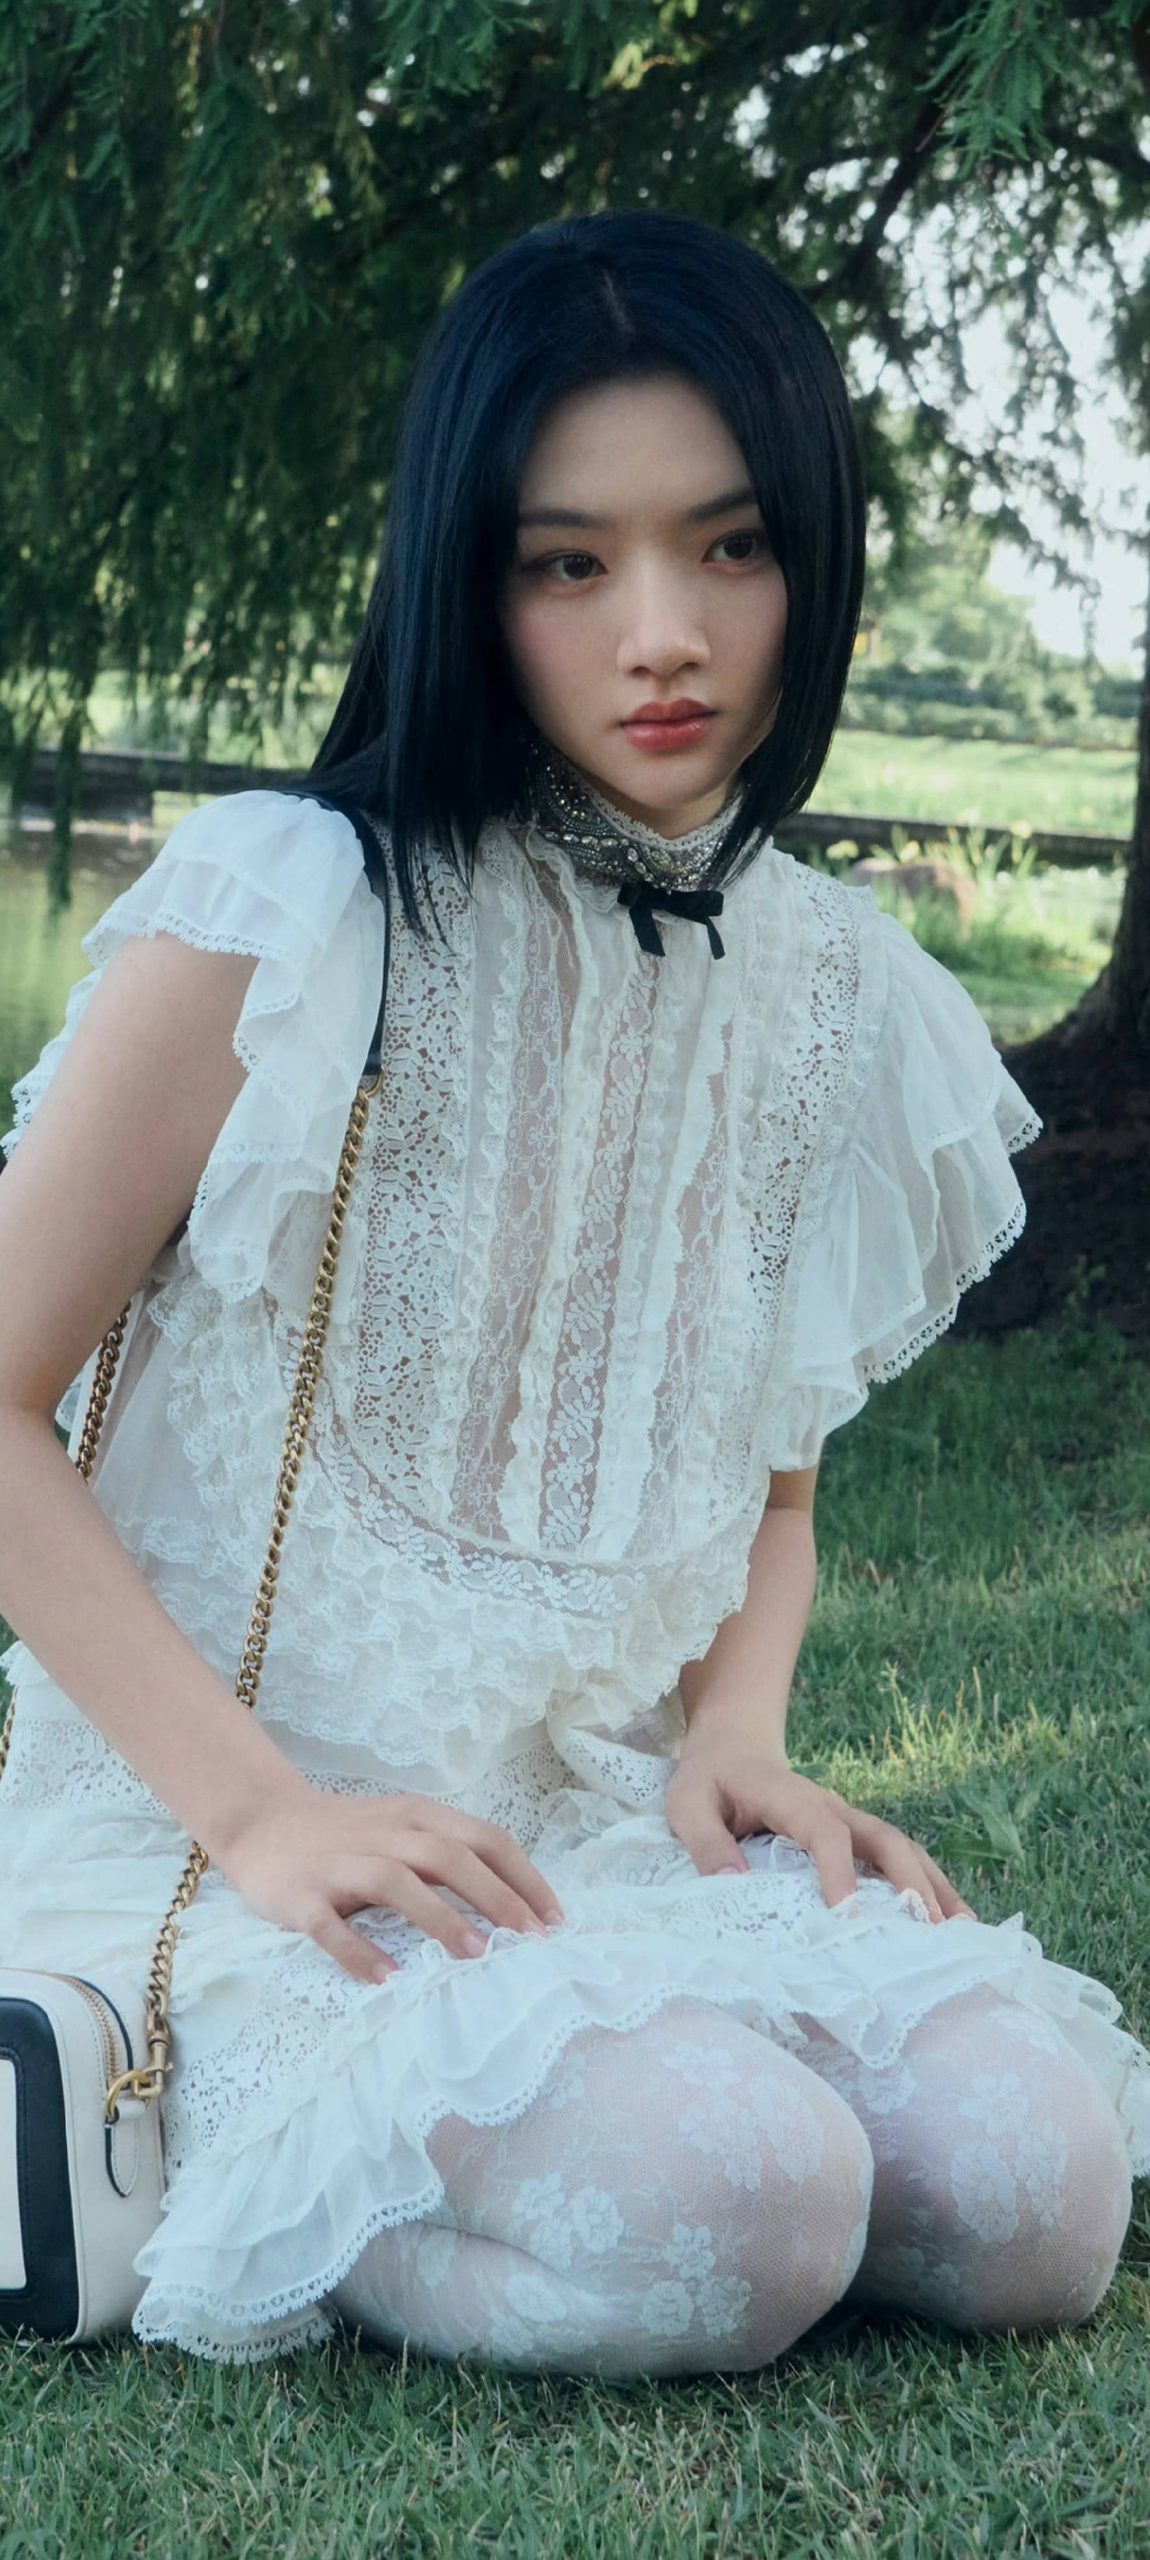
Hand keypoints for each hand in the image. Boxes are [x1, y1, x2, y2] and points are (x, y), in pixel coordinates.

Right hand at [216, 1782, 565, 1982]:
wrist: (261, 1821)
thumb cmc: (347, 1836)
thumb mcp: (402, 1830)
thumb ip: (447, 1857)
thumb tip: (514, 1906)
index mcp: (418, 1817)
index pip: (485, 1838)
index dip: (525, 1878)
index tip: (556, 1920)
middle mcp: (385, 1834)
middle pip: (450, 1857)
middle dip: (497, 1898)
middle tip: (532, 1942)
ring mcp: (341, 1864)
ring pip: (398, 1883)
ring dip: (441, 1918)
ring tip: (477, 1957)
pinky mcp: (303, 1896)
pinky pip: (332, 1927)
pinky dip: (360, 1953)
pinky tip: (388, 1980)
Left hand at [664, 1726, 977, 1924]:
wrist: (733, 1745)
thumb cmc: (709, 1778)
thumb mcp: (687, 1804)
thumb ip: (706, 1842)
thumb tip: (733, 1887)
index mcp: (791, 1798)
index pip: (825, 1832)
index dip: (838, 1870)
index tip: (846, 1914)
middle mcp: (831, 1807)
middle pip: (883, 1838)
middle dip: (911, 1881)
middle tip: (930, 1931)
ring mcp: (849, 1820)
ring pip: (902, 1848)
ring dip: (933, 1886)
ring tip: (963, 1931)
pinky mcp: (855, 1835)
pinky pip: (898, 1857)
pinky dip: (928, 1885)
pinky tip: (951, 1920)